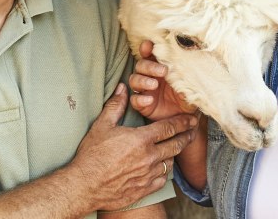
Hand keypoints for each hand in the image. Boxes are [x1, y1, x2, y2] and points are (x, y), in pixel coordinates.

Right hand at [71, 82, 197, 211]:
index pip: (169, 128)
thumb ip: (116, 106)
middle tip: (192, 132)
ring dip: (173, 155)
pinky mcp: (145, 189)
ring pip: (170, 162)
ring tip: (174, 149)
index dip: (182, 122)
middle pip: (176, 145)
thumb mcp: (102, 126)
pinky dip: (164, 173)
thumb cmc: (91, 155)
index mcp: (141, 139)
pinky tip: (161, 169)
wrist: (85, 186)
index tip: (191, 119)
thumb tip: (122, 88)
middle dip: (186, 137)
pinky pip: (162, 179)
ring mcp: (148, 175)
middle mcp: (149, 157)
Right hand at [129, 40, 197, 120]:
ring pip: (134, 80)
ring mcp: (145, 90)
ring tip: (154, 85)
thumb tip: (186, 72)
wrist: (187, 118)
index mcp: (161, 67)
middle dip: (149, 66)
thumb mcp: (191, 87)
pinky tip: (149, 100)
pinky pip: (135, 99)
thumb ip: (187, 79)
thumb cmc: (188, 97)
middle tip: (163, 71)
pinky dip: (140, 99)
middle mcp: (150, 76)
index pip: (150, 54)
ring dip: (143, 81)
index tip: (149, 46)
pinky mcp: (142, 104)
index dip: (146, 48)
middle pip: (140, 65)